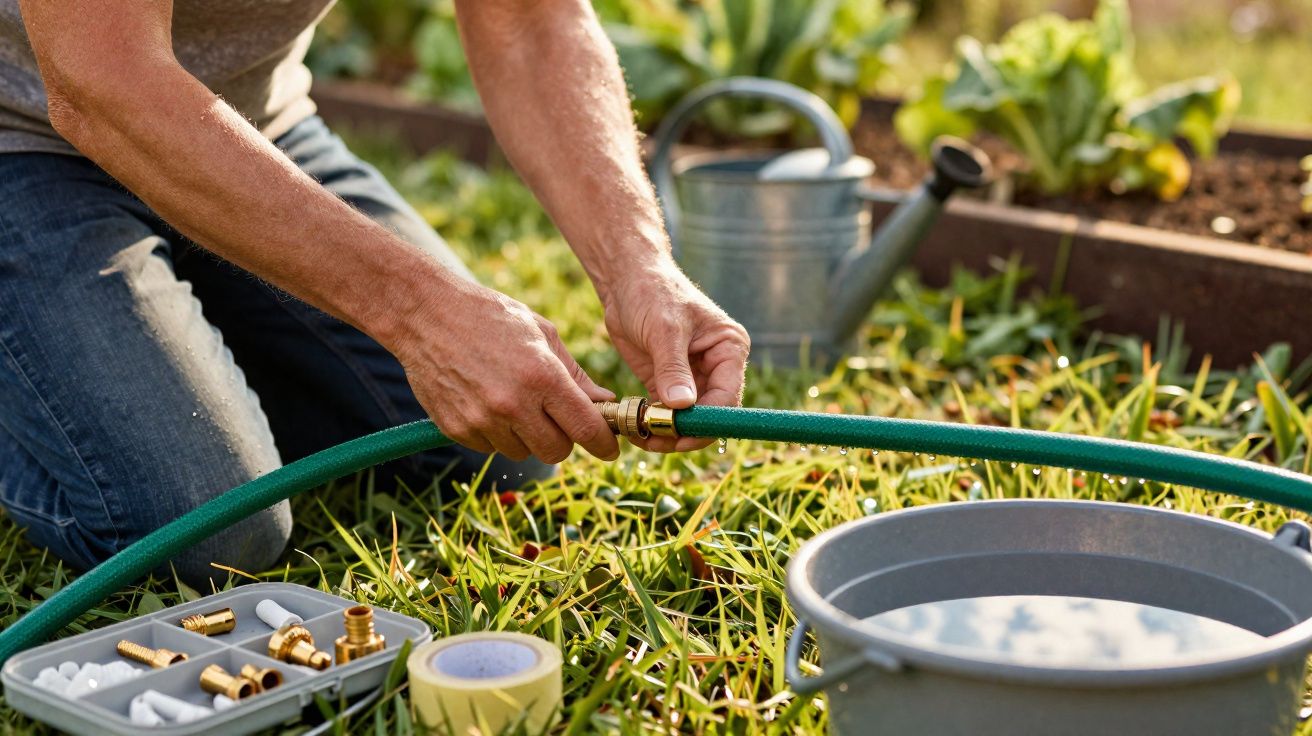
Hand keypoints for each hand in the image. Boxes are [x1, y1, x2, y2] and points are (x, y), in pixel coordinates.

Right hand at [388, 278, 618, 463]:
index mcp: (542, 376)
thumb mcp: (541, 333)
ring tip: (512, 400)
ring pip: (523, 452)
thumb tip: (604, 402)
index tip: (609, 448)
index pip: (585, 428)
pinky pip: (490, 447)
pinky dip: (495, 433)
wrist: (426, 313)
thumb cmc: (490, 316)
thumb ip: (575, 374)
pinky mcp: (456, 428)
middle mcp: (513, 404)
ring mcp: (482, 420)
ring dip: (526, 436)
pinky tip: (486, 401)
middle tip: (555, 419)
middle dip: (563, 439)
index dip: (603, 443)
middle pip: (556, 451)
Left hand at [602, 258, 749, 451]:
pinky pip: (667, 415)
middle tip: (656, 439)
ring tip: (640, 436)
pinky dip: (653, 425)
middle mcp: (717, 366)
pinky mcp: (668, 384)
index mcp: (729, 348)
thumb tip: (682, 406)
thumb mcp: (664, 328)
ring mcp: (693, 377)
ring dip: (667, 433)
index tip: (681, 433)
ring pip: (688, 419)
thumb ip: (673, 368)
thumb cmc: (652, 292)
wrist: (626, 280)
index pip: (728, 395)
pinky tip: (635, 429)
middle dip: (686, 430)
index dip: (707, 419)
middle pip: (711, 414)